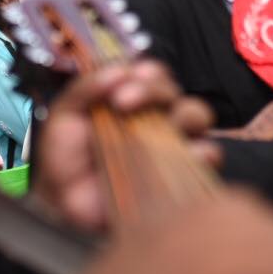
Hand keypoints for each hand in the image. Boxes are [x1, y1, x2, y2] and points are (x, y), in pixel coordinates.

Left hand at [32, 60, 218, 231]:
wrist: (64, 202)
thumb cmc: (66, 157)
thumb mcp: (65, 114)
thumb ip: (85, 88)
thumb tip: (118, 71)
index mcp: (133, 98)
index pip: (154, 75)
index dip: (146, 74)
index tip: (121, 86)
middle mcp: (157, 117)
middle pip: (175, 91)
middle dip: (154, 91)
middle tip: (123, 103)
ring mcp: (172, 144)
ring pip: (198, 117)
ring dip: (186, 114)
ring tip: (166, 125)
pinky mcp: (182, 174)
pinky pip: (208, 157)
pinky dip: (204, 151)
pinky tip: (189, 153)